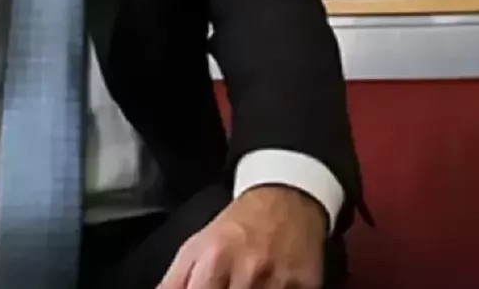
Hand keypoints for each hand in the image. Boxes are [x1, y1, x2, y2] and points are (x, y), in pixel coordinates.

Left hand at [158, 186, 326, 288]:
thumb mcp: (195, 248)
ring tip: (248, 285)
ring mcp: (280, 280)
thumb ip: (172, 284)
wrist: (287, 199)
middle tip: (228, 286)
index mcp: (215, 260)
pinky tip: (270, 285)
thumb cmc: (236, 228)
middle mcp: (248, 271)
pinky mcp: (307, 285)